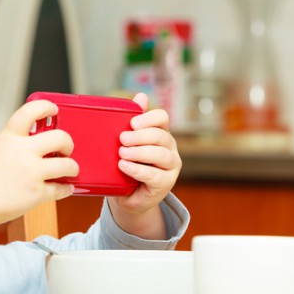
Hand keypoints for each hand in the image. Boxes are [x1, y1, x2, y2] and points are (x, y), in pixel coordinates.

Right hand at [0, 100, 77, 252]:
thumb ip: (14, 146)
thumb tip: (37, 148)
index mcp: (9, 138)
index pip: (30, 111)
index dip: (46, 107)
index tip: (54, 110)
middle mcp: (22, 152)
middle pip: (60, 137)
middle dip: (68, 143)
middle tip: (66, 150)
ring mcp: (32, 172)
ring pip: (67, 165)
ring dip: (73, 167)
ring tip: (70, 170)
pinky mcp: (37, 193)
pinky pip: (61, 189)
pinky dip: (66, 189)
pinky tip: (64, 188)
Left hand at [108, 93, 181, 239]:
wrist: (128, 197)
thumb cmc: (127, 166)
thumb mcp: (126, 144)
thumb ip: (133, 123)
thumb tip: (141, 96)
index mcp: (160, 133)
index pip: (162, 118)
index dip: (149, 118)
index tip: (132, 123)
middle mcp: (169, 148)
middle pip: (161, 136)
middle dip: (141, 136)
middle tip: (122, 139)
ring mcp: (171, 166)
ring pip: (161, 155)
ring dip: (140, 152)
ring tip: (122, 153)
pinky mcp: (166, 183)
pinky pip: (155, 175)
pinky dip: (138, 170)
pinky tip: (125, 166)